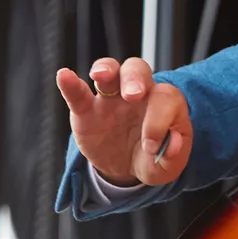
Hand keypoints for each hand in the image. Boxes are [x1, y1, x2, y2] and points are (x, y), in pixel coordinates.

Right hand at [55, 57, 191, 186]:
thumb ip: (174, 155)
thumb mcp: (167, 167)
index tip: (151, 146)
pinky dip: (70, 84)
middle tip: (133, 95)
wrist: (126, 169)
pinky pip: (77, 93)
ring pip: (110, 71)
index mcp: (165, 104)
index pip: (166, 98)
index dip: (159, 119)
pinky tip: (64, 76)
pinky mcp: (86, 110)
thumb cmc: (152, 160)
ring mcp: (111, 99)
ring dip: (106, 69)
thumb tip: (173, 144)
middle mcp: (139, 95)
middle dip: (135, 79)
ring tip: (100, 76)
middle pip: (138, 69)